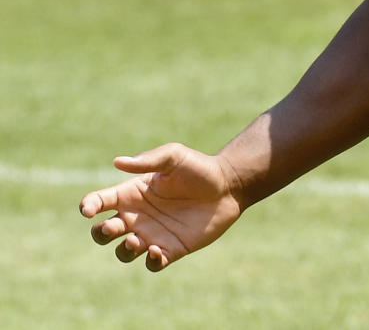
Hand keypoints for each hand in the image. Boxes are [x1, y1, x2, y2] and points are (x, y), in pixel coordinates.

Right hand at [79, 143, 242, 271]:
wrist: (230, 186)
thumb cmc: (200, 168)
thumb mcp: (174, 156)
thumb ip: (147, 160)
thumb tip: (117, 162)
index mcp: (133, 192)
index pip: (100, 202)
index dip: (88, 206)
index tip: (88, 210)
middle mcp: (138, 215)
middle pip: (103, 232)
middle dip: (101, 233)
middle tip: (115, 226)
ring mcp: (153, 234)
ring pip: (124, 252)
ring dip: (124, 249)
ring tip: (137, 240)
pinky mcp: (171, 248)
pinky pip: (151, 264)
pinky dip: (149, 261)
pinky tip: (157, 250)